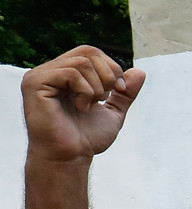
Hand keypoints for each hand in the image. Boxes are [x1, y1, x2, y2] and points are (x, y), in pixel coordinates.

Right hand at [22, 47, 142, 163]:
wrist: (70, 157)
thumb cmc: (86, 138)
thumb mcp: (113, 112)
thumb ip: (125, 92)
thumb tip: (140, 71)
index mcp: (65, 75)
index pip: (92, 53)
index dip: (113, 68)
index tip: (119, 91)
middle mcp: (50, 71)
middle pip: (88, 51)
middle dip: (108, 74)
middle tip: (104, 98)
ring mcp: (39, 76)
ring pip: (81, 61)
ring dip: (96, 87)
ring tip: (88, 105)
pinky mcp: (34, 84)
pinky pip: (70, 72)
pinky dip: (84, 90)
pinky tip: (80, 107)